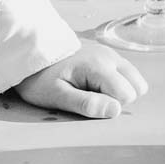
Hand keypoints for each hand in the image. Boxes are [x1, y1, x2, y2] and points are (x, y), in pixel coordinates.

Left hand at [13, 40, 147, 118]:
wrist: (28, 55)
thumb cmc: (40, 78)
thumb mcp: (57, 95)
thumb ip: (86, 104)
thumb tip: (115, 110)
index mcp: (98, 66)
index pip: (127, 95)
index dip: (109, 105)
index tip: (86, 101)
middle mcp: (109, 56)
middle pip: (137, 87)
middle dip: (118, 98)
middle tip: (89, 96)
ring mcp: (109, 53)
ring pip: (134, 79)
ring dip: (119, 90)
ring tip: (92, 90)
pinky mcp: (106, 54)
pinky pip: (125, 73)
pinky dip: (116, 82)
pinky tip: (93, 84)